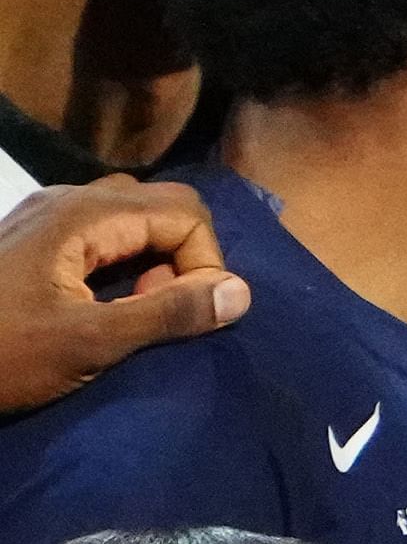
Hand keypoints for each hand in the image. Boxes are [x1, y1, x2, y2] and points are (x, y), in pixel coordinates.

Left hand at [0, 177, 245, 415]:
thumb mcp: (87, 342)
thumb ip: (167, 313)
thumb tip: (240, 293)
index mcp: (84, 216)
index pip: (185, 213)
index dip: (204, 264)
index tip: (183, 315)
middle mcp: (67, 201)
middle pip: (161, 206)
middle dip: (182, 258)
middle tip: (157, 311)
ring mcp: (44, 216)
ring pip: (131, 218)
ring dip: (151, 260)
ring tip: (130, 312)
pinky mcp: (29, 239)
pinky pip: (99, 233)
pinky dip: (119, 263)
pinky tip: (99, 305)